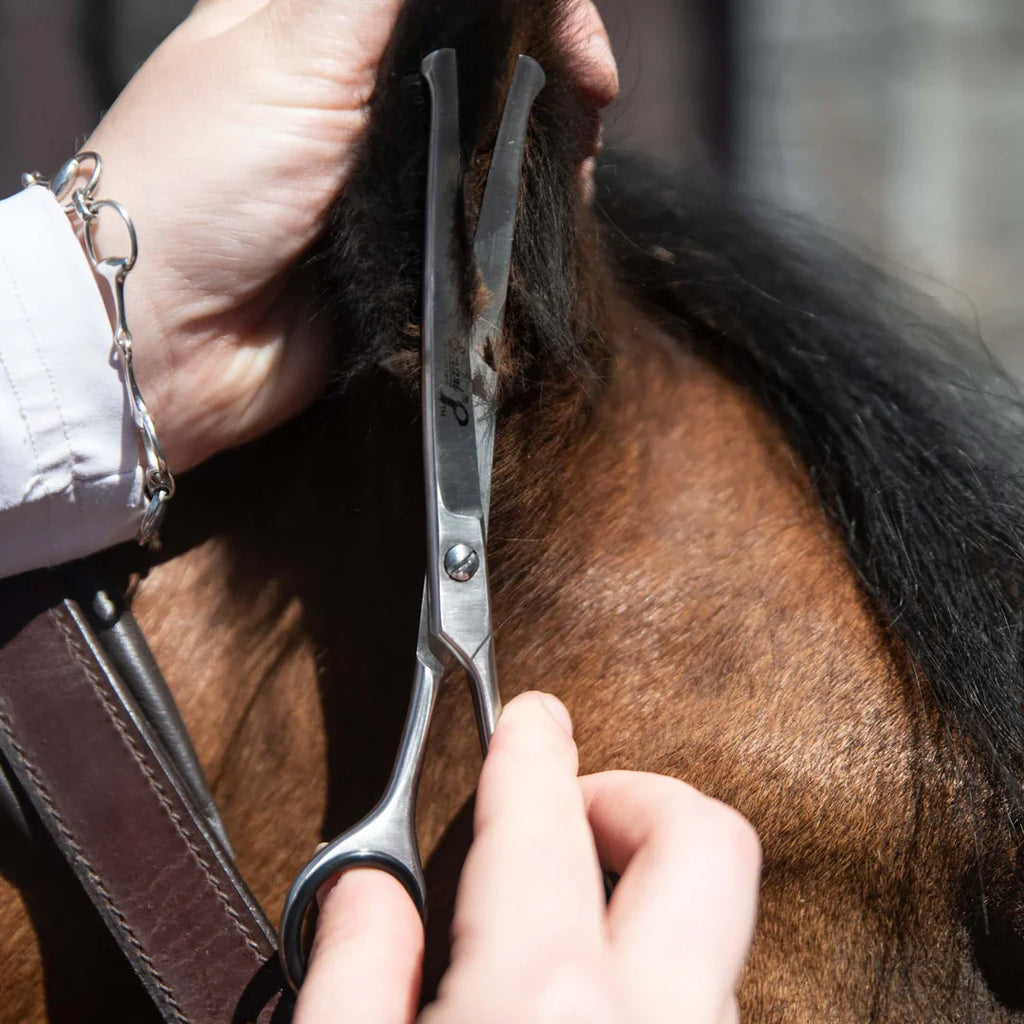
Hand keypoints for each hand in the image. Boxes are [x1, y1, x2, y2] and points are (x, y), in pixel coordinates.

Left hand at [82, 0, 617, 472]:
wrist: (167, 340)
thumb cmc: (206, 178)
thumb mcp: (294, 48)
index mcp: (317, 20)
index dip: (524, 8)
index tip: (577, 48)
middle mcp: (354, 93)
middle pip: (476, 63)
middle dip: (544, 78)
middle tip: (590, 112)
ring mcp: (379, 178)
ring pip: (482, 144)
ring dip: (538, 150)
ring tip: (577, 169)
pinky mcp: (396, 252)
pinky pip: (470, 225)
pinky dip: (511, 221)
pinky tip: (545, 217)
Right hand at [295, 692, 761, 1022]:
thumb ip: (353, 972)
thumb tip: (368, 891)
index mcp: (542, 1000)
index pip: (544, 820)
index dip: (531, 747)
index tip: (529, 717)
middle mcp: (652, 1021)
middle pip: (706, 840)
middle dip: (638, 795)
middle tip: (571, 810)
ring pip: (717, 925)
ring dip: (647, 888)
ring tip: (564, 916)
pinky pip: (708, 996)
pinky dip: (658, 965)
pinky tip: (583, 1001)